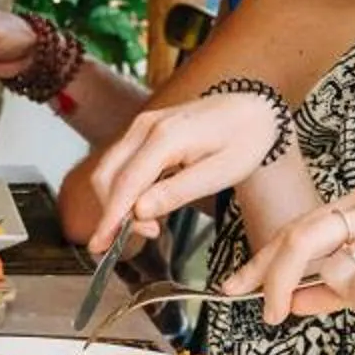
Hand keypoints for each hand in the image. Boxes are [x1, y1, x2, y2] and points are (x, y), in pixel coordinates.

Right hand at [84, 87, 292, 257]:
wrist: (254, 109)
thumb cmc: (245, 139)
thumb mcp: (221, 173)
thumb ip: (177, 192)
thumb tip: (139, 212)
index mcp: (166, 136)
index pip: (126, 183)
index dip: (111, 217)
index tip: (101, 245)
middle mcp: (145, 127)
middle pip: (108, 177)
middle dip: (114, 212)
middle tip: (148, 233)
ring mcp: (141, 126)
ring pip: (110, 171)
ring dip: (118, 202)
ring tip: (152, 223)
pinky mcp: (143, 131)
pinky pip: (122, 164)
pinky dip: (125, 189)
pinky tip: (148, 204)